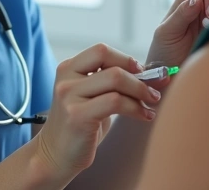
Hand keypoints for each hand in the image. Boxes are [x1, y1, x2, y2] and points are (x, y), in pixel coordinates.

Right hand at [34, 44, 159, 180]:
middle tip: (153, 91)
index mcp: (69, 68)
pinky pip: (115, 102)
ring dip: (140, 91)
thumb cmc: (80, 127)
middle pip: (111, 64)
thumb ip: (112, 83)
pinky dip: (136, 108)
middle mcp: (66, 78)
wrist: (55, 156)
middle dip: (139, 77)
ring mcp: (69, 96)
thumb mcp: (92, 98)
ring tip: (151, 104)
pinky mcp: (77, 115)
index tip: (143, 72)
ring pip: (115, 80)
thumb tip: (152, 74)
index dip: (126, 59)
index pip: (102, 51)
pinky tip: (144, 116)